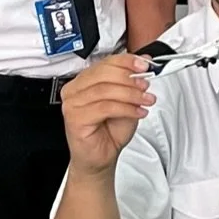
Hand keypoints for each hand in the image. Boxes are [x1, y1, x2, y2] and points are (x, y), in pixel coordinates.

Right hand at [60, 55, 154, 175]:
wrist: (101, 156)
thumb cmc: (109, 130)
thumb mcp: (127, 100)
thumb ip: (133, 80)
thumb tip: (145, 61)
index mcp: (83, 80)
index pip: (105, 63)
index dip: (126, 61)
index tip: (145, 65)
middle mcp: (74, 90)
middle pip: (104, 74)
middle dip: (130, 78)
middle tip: (146, 85)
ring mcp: (72, 104)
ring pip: (105, 90)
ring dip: (131, 94)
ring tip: (145, 100)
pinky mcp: (75, 119)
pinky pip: (105, 107)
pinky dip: (126, 108)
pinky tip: (138, 112)